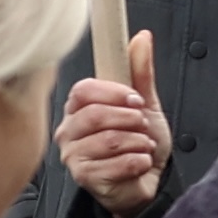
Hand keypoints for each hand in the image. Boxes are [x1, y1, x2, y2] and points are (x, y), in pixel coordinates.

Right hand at [60, 31, 166, 215]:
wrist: (148, 179)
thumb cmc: (140, 142)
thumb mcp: (145, 103)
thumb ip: (140, 72)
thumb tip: (142, 38)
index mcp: (79, 108)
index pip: (83, 90)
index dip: (113, 93)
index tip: (136, 99)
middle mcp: (69, 130)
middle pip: (95, 115)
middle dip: (130, 120)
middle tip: (142, 126)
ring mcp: (73, 155)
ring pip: (109, 140)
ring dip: (138, 142)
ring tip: (142, 145)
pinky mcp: (83, 177)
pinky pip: (116, 164)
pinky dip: (139, 161)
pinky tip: (139, 163)